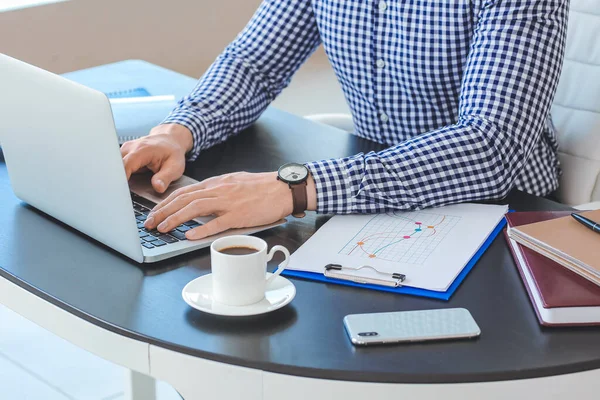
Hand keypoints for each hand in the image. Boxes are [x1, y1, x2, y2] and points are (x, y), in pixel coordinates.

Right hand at [121, 124, 192, 192]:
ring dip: (118, 176)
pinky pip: (117, 165)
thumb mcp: (175, 167)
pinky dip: (120, 174)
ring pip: (115, 165)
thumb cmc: (173, 152)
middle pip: (116, 165)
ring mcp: (126, 149)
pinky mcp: (125, 153)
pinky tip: (126, 181)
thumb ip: (165, 178)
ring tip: (124, 188)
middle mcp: (131, 148)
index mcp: (143, 150)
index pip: (125, 165)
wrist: (171, 140)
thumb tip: (158, 187)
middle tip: (122, 192)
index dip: (122, 178)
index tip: (122, 190)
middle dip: (117, 179)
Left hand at [144, 171, 314, 239]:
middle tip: (149, 222)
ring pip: (195, 208)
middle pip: (184, 199)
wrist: (283, 189)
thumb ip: (218, 190)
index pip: (185, 191)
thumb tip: (202, 198)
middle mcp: (219, 190)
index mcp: (217, 183)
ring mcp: (229, 202)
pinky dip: (202, 229)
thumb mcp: (236, 182)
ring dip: (175, 219)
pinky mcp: (240, 215)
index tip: (155, 211)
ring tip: (163, 228)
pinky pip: (217, 222)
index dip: (166, 202)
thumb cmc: (262, 187)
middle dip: (163, 211)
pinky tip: (190, 235)